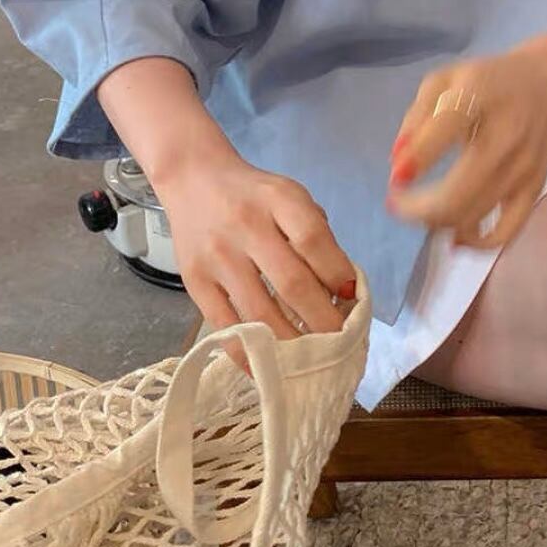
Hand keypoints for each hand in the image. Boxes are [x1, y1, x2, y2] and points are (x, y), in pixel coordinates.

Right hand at [155, 154, 356, 341]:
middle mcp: (246, 227)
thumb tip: (343, 289)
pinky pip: (225, 325)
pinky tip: (269, 366)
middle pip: (292, 282)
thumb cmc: (254, 195)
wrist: (193, 180)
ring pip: (260, 312)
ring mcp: (217, 256)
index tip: (353, 297)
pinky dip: (249, 352)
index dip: (337, 273)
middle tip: (342, 342)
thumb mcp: (291, 197)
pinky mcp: (194, 282)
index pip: (313, 240)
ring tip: (313, 360)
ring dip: (292, 343)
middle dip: (323, 319)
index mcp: (278, 199)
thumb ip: (317, 235)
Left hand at [386, 49, 546, 248]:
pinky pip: (507, 230)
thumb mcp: (444, 80)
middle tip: (396, 203)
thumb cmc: (486, 82)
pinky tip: (456, 238)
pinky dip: (477, 243)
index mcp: (480, 95)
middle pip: (458, 191)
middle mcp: (506, 134)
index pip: (448, 128)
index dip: (418, 159)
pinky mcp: (534, 187)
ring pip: (473, 216)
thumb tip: (398, 163)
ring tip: (420, 211)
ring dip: (435, 223)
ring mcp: (523, 166)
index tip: (397, 178)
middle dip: (416, 208)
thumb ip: (417, 117)